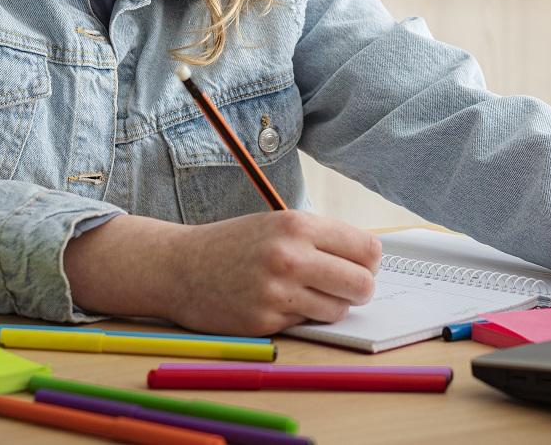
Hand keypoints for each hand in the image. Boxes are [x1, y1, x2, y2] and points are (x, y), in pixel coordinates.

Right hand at [64, 210, 381, 335]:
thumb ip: (321, 238)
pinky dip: (300, 318)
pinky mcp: (265, 321)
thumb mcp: (278, 225)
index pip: (368, 250)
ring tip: (307, 295)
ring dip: (330, 306)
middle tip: (343, 288)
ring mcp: (277, 291)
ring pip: (339, 310)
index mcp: (298, 225)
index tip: (360, 266)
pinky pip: (307, 325)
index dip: (369, 262)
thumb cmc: (234, 245)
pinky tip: (278, 304)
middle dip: (358, 290)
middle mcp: (290, 256)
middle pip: (362, 284)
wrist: (180, 267)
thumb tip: (370, 260)